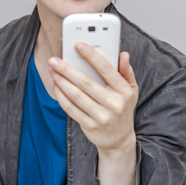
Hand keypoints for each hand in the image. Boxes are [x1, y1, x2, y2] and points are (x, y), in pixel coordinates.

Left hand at [48, 42, 138, 156]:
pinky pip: (72, 109)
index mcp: (124, 91)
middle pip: (86, 82)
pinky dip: (62, 97)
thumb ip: (126, 71)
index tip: (78, 45)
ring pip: (76, 95)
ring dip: (62, 82)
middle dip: (67, 69)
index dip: (91, 55)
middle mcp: (114, 104)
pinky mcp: (90, 126)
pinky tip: (56, 87)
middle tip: (54, 60)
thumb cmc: (123, 108)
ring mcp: (102, 117)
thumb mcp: (131, 89)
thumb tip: (123, 54)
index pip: (106, 69)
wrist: (119, 140)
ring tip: (53, 72)